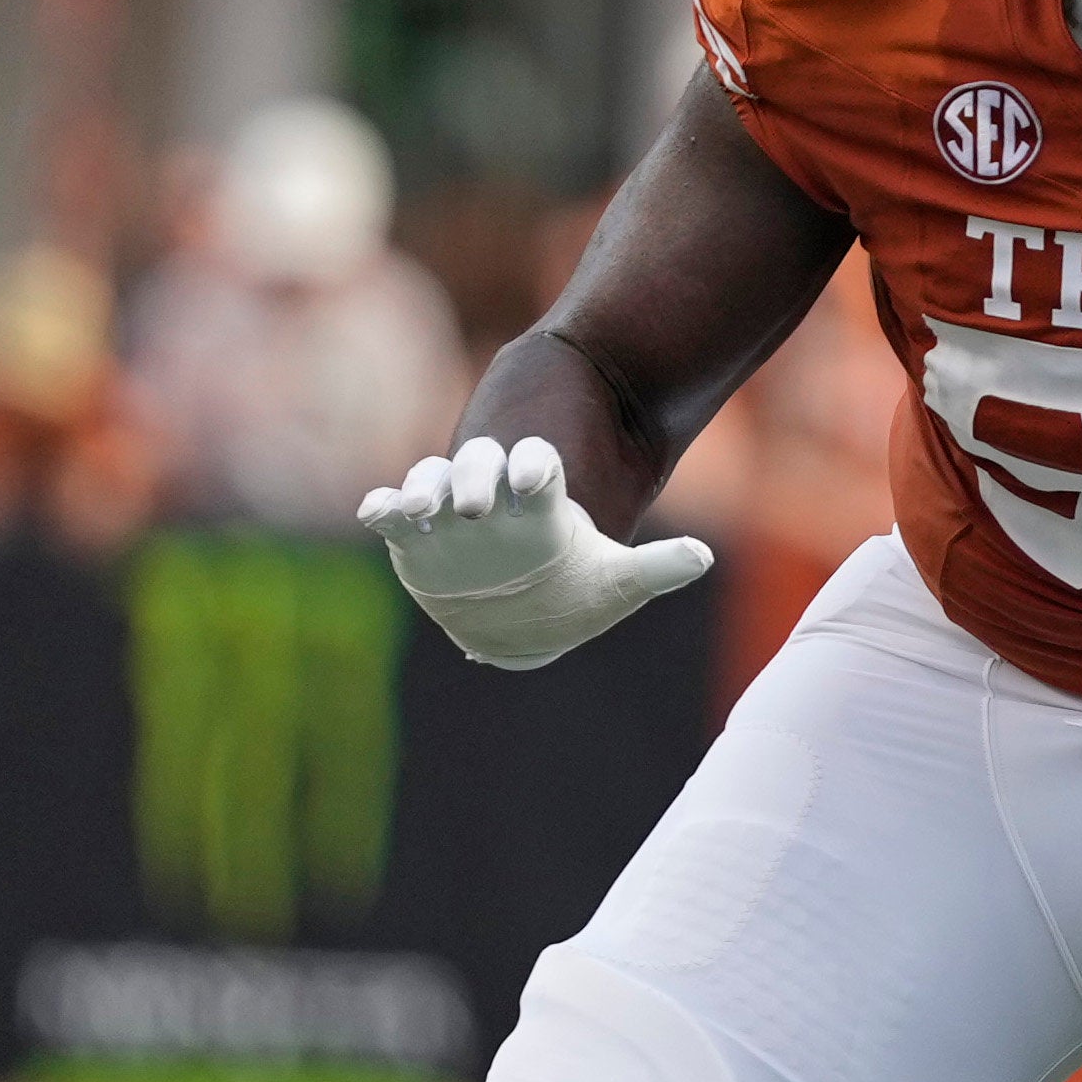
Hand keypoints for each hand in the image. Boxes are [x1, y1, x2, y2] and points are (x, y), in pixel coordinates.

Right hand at [360, 433, 712, 670]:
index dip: (535, 464)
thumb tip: (704, 557)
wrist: (525, 616)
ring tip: (421, 508)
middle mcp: (492, 497)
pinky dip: (383, 509)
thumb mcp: (614, 582)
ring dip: (424, 489)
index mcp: (539, 500)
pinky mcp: (416, 540)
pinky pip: (394, 516)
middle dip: (476, 476)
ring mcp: (449, 515)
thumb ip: (655, 567)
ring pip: (431, 482)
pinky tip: (378, 513)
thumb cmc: (571, 588)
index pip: (536, 465)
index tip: (535, 478)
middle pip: (478, 465)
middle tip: (477, 505)